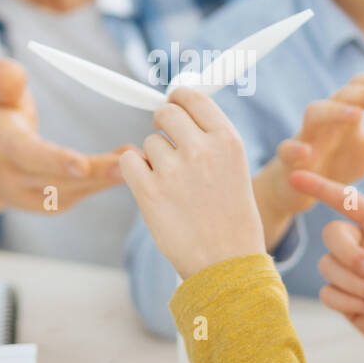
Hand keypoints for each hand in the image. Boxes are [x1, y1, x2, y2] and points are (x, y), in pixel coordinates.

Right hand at [0, 59, 127, 212]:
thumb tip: (12, 71)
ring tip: (140, 157)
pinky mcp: (53, 206)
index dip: (54, 160)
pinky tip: (130, 165)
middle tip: (127, 161)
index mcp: (2, 148)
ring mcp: (35, 198)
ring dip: (107, 177)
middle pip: (58, 180)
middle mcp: (16, 179)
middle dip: (94, 173)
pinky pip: (82, 195)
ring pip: (75, 191)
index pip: (28, 156)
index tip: (81, 164)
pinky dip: (106, 182)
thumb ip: (2, 81)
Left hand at [119, 88, 265, 277]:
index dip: (178, 98)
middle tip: (164, 140)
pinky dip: (134, 172)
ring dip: (152, 158)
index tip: (172, 102)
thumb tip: (180, 108)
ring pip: (147, 143)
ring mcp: (174, 170)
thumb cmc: (231, 219)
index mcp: (227, 140)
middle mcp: (201, 149)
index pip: (193, 98)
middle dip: (162, 124)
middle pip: (166, 113)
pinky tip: (150, 188)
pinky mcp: (150, 192)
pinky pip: (128, 161)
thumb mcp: (235, 169)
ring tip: (171, 185)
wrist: (226, 264)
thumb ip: (211, 139)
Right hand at [255, 74, 363, 243]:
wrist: (298, 188)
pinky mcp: (288, 160)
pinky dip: (295, 149)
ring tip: (356, 116)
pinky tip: (306, 153)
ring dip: (335, 112)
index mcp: (346, 115)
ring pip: (314, 113)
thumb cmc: (335, 164)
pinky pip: (287, 149)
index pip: (359, 87)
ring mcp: (306, 137)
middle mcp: (326, 120)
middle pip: (342, 95)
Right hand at [289, 168, 363, 362]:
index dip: (321, 188)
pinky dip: (348, 301)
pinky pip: (327, 293)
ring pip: (327, 265)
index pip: (347, 201)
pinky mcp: (345, 299)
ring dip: (354, 282)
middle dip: (348, 252)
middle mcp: (363, 246)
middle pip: (331, 233)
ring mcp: (351, 273)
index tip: (296, 177)